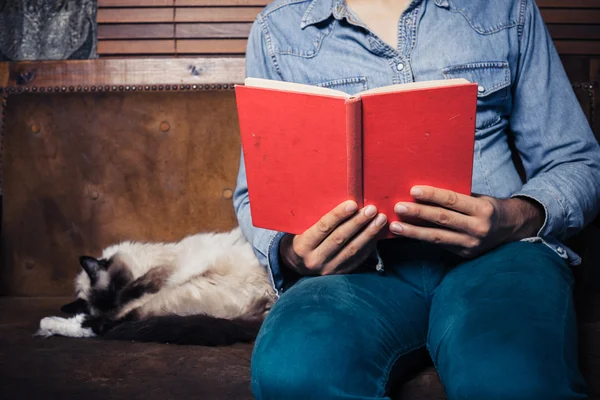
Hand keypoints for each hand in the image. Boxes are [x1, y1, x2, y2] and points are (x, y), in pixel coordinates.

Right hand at [279, 201, 387, 274]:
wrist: (295, 265)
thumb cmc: (299, 239)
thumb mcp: (300, 229)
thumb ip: (315, 219)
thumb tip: (341, 201)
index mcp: (302, 245)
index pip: (323, 227)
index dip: (338, 215)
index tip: (353, 204)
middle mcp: (315, 259)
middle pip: (340, 238)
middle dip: (358, 223)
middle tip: (372, 209)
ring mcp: (328, 269)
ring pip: (352, 250)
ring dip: (368, 234)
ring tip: (380, 220)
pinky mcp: (339, 274)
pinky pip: (357, 259)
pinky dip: (369, 246)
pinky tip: (377, 234)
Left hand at [390, 186, 543, 257]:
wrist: (512, 229)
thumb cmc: (487, 207)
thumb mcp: (478, 197)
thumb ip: (457, 197)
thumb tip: (425, 192)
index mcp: (482, 209)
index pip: (452, 200)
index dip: (432, 195)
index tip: (413, 191)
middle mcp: (478, 228)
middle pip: (442, 219)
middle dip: (418, 213)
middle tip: (398, 207)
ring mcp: (471, 244)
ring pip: (437, 237)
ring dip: (413, 231)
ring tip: (395, 226)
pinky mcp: (464, 254)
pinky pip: (439, 245)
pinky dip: (421, 239)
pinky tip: (407, 235)